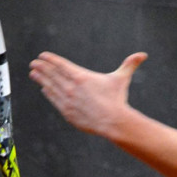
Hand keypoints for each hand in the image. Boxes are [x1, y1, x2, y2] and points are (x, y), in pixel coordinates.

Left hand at [29, 51, 146, 137]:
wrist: (112, 121)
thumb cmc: (117, 99)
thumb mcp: (121, 79)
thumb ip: (129, 65)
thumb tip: (143, 55)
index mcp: (81, 77)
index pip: (61, 65)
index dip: (51, 59)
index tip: (42, 56)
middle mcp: (71, 87)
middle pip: (52, 74)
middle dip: (42, 67)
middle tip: (34, 63)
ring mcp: (67, 100)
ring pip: (50, 86)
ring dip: (41, 79)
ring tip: (33, 73)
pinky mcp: (67, 112)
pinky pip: (54, 100)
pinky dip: (48, 93)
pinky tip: (44, 89)